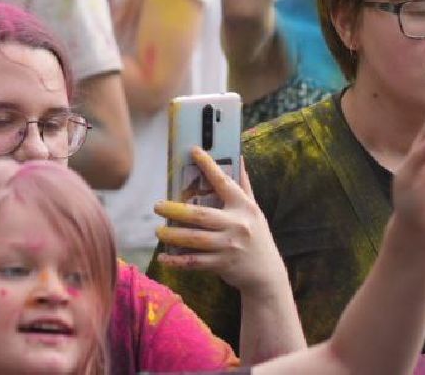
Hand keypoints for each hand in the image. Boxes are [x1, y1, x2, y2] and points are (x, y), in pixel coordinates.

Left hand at [153, 152, 285, 297]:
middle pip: (200, 215)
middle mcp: (237, 225)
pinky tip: (164, 258)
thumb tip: (239, 158)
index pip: (224, 182)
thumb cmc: (257, 236)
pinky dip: (177, 260)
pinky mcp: (222, 264)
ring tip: (158, 231)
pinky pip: (195, 261)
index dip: (209, 166)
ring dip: (173, 235)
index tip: (194, 151)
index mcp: (244, 207)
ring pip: (195, 239)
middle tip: (157, 206)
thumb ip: (244, 186)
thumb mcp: (254, 210)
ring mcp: (229, 246)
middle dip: (175, 210)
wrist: (267, 274)